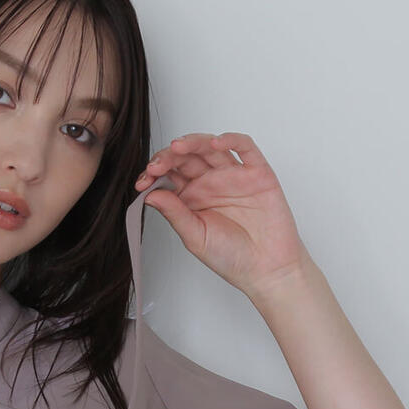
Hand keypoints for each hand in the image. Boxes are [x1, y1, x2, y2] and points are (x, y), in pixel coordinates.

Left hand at [133, 132, 313, 299]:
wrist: (266, 269)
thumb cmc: (231, 256)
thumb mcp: (194, 236)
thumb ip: (174, 213)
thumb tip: (150, 194)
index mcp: (192, 197)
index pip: (169, 174)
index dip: (154, 173)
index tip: (143, 181)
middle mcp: (210, 182)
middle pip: (186, 157)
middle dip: (168, 157)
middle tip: (157, 165)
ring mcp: (233, 175)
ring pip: (211, 147)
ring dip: (193, 142)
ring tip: (178, 147)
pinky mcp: (258, 173)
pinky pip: (245, 148)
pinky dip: (232, 140)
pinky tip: (216, 144)